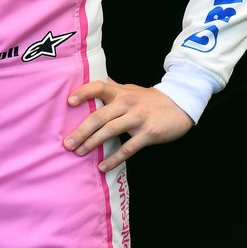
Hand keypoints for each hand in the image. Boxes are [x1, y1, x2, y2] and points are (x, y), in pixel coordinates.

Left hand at [63, 77, 193, 172]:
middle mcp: (126, 103)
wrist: (180, 104)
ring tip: (78, 153)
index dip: (83, 93)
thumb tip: (88, 81)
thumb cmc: (148, 98)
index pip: (98, 87)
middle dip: (81, 131)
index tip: (69, 102)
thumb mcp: (129, 88)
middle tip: (67, 143)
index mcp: (119, 92)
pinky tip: (102, 166)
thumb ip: (110, 87)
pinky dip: (114, 159)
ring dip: (92, 143)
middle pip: (99, 116)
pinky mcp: (148, 133)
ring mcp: (137, 118)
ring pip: (110, 131)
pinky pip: (128, 148)